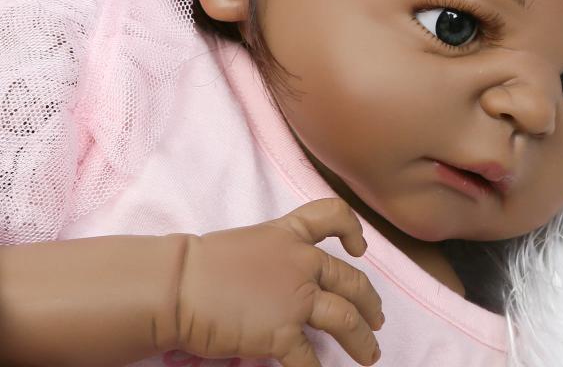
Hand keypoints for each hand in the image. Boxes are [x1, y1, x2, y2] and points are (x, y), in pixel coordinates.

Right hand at [171, 197, 383, 365]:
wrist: (180, 284)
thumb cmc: (203, 263)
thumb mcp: (250, 243)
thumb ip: (276, 256)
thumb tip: (283, 280)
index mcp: (291, 234)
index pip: (333, 215)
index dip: (353, 229)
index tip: (360, 247)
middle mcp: (301, 261)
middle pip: (351, 279)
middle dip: (370, 303)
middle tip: (377, 319)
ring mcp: (296, 297)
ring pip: (346, 318)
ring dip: (362, 340)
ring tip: (371, 354)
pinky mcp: (282, 332)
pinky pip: (310, 359)